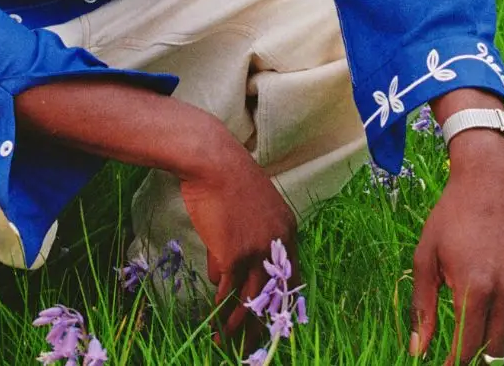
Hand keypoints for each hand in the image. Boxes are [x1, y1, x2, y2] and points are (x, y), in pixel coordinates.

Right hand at [177, 134, 299, 341]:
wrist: (212, 160)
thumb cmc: (224, 177)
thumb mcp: (244, 207)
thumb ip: (241, 239)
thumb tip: (221, 271)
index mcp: (287, 229)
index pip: (290, 273)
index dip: (282, 297)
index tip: (275, 317)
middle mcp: (277, 243)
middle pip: (273, 292)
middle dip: (263, 321)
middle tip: (257, 343)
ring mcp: (256, 250)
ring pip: (249, 297)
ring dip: (238, 323)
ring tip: (229, 342)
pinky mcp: (233, 254)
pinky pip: (226, 290)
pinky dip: (219, 309)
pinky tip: (214, 323)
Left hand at [410, 130, 503, 363]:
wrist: (490, 184)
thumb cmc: (451, 216)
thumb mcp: (426, 256)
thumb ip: (422, 305)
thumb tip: (417, 348)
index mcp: (474, 288)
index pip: (466, 348)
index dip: (451, 364)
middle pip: (492, 353)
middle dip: (472, 360)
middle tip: (452, 356)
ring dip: (491, 351)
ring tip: (469, 345)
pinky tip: (487, 325)